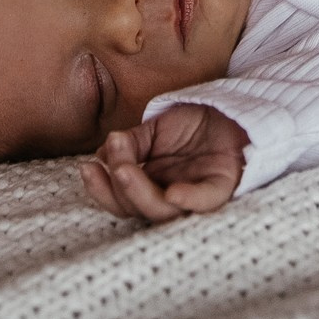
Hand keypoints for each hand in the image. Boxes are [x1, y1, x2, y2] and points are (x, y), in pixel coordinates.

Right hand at [80, 104, 248, 220]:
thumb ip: (130, 144)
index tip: (86, 168)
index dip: (102, 189)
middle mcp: (171, 196)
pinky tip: (173, 192)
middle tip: (113, 166)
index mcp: (153, 186)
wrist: (231, 107)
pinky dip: (190, 200)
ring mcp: (196, 194)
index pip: (122, 200)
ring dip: (141, 193)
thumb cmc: (194, 123)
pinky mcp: (222, 186)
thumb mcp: (154, 129)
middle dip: (119, 189)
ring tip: (125, 170)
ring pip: (165, 211)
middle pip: (139, 209)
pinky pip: (206, 200)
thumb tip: (102, 154)